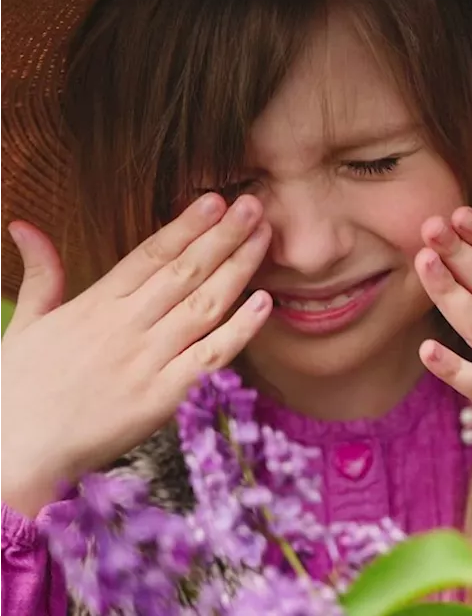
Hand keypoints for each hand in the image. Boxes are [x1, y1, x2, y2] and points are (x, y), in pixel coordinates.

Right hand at [0, 194, 272, 515]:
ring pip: (204, 306)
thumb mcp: (23, 325)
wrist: (11, 454)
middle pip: (185, 273)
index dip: (185, 226)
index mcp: (93, 306)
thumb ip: (40, 275)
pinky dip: (240, 330)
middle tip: (255, 205)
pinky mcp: (162, 397)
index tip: (215, 199)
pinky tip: (264, 304)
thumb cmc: (16, 391)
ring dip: (238, 269)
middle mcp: (125, 327)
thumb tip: (26, 226)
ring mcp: (146, 361)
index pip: (149, 255)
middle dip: (223, 236)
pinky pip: (209, 357)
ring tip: (264, 238)